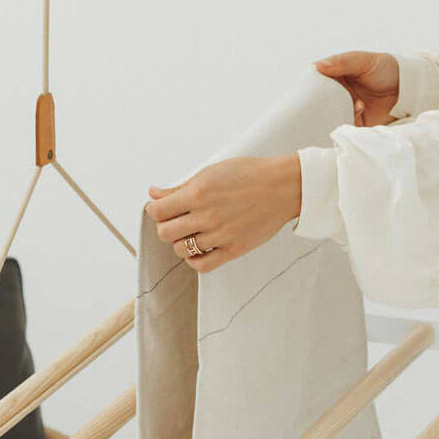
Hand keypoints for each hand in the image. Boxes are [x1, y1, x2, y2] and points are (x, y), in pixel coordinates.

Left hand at [145, 154, 301, 272]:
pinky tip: (199, 248)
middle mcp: (207, 216)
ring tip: (191, 232)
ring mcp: (220, 235)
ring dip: (180, 241)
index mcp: (198, 193)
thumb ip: (180, 187)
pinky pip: (202, 265)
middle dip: (165, 225)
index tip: (160, 208)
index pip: (158, 211)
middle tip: (176, 219)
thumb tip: (154, 194)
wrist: (283, 187)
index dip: (154, 210)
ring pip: (181, 249)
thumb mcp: (211, 172)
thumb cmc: (250, 174)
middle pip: (165, 232)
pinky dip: (194, 259)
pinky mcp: (234, 249)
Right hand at [314, 51, 400, 125]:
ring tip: (358, 104)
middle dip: (324, 103)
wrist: (408, 87)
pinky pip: (345, 125)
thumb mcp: (363, 61)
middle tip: (336, 99)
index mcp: (336, 75)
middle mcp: (338, 92)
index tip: (311, 90)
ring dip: (339, 111)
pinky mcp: (356, 122)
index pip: (317, 81)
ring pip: (332, 115)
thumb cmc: (386, 69)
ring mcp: (347, 107)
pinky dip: (348, 121)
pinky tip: (360, 112)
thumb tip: (318, 66)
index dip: (311, 86)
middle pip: (321, 101)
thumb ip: (342, 62)